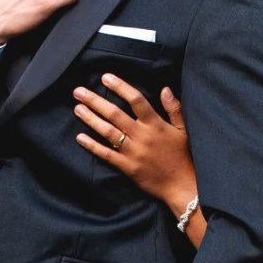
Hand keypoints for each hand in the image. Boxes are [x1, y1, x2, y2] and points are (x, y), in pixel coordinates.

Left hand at [73, 75, 196, 209]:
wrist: (184, 186)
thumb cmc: (184, 156)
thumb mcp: (184, 130)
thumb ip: (174, 108)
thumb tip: (165, 89)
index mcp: (156, 124)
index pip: (136, 100)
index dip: (120, 87)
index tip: (105, 77)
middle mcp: (142, 136)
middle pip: (115, 114)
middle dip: (95, 101)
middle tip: (78, 91)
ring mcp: (133, 152)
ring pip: (108, 132)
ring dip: (91, 119)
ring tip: (77, 108)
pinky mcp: (127, 167)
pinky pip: (106, 154)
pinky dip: (92, 146)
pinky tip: (80, 137)